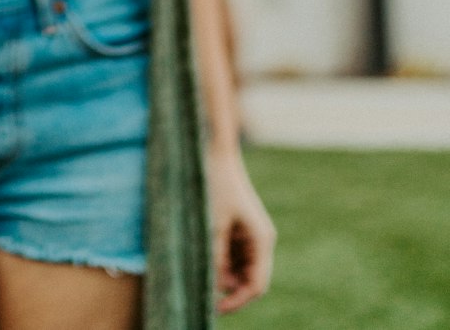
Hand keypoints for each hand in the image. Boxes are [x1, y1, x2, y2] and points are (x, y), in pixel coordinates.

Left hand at [207, 149, 275, 312]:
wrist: (217, 154)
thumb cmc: (217, 185)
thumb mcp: (213, 224)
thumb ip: (215, 257)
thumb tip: (214, 287)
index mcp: (261, 240)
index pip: (256, 285)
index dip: (238, 301)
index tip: (216, 308)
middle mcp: (260, 241)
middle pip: (249, 279)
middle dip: (229, 287)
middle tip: (203, 287)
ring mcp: (250, 236)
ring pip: (239, 269)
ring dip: (222, 273)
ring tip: (202, 263)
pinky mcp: (239, 230)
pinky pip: (232, 255)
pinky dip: (219, 260)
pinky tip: (204, 254)